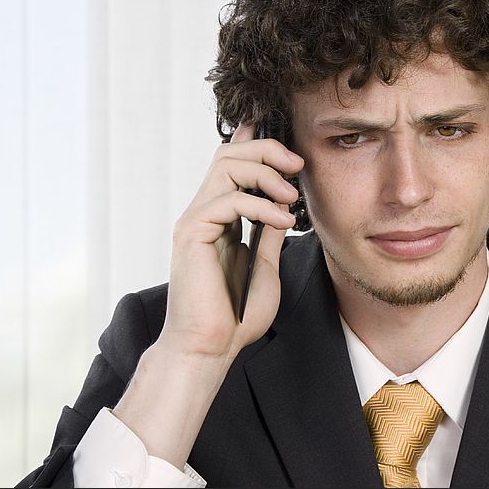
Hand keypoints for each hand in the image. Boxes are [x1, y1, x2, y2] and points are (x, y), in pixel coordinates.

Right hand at [159, 122, 304, 360]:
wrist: (210, 347)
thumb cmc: (235, 316)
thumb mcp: (265, 266)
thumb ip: (269, 232)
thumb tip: (283, 205)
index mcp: (219, 218)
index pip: (231, 165)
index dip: (254, 143)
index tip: (285, 141)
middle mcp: (204, 212)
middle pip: (228, 154)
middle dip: (267, 150)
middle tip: (297, 164)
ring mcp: (195, 220)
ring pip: (225, 165)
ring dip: (265, 171)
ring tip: (291, 195)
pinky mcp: (192, 232)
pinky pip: (227, 198)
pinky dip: (260, 204)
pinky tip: (282, 222)